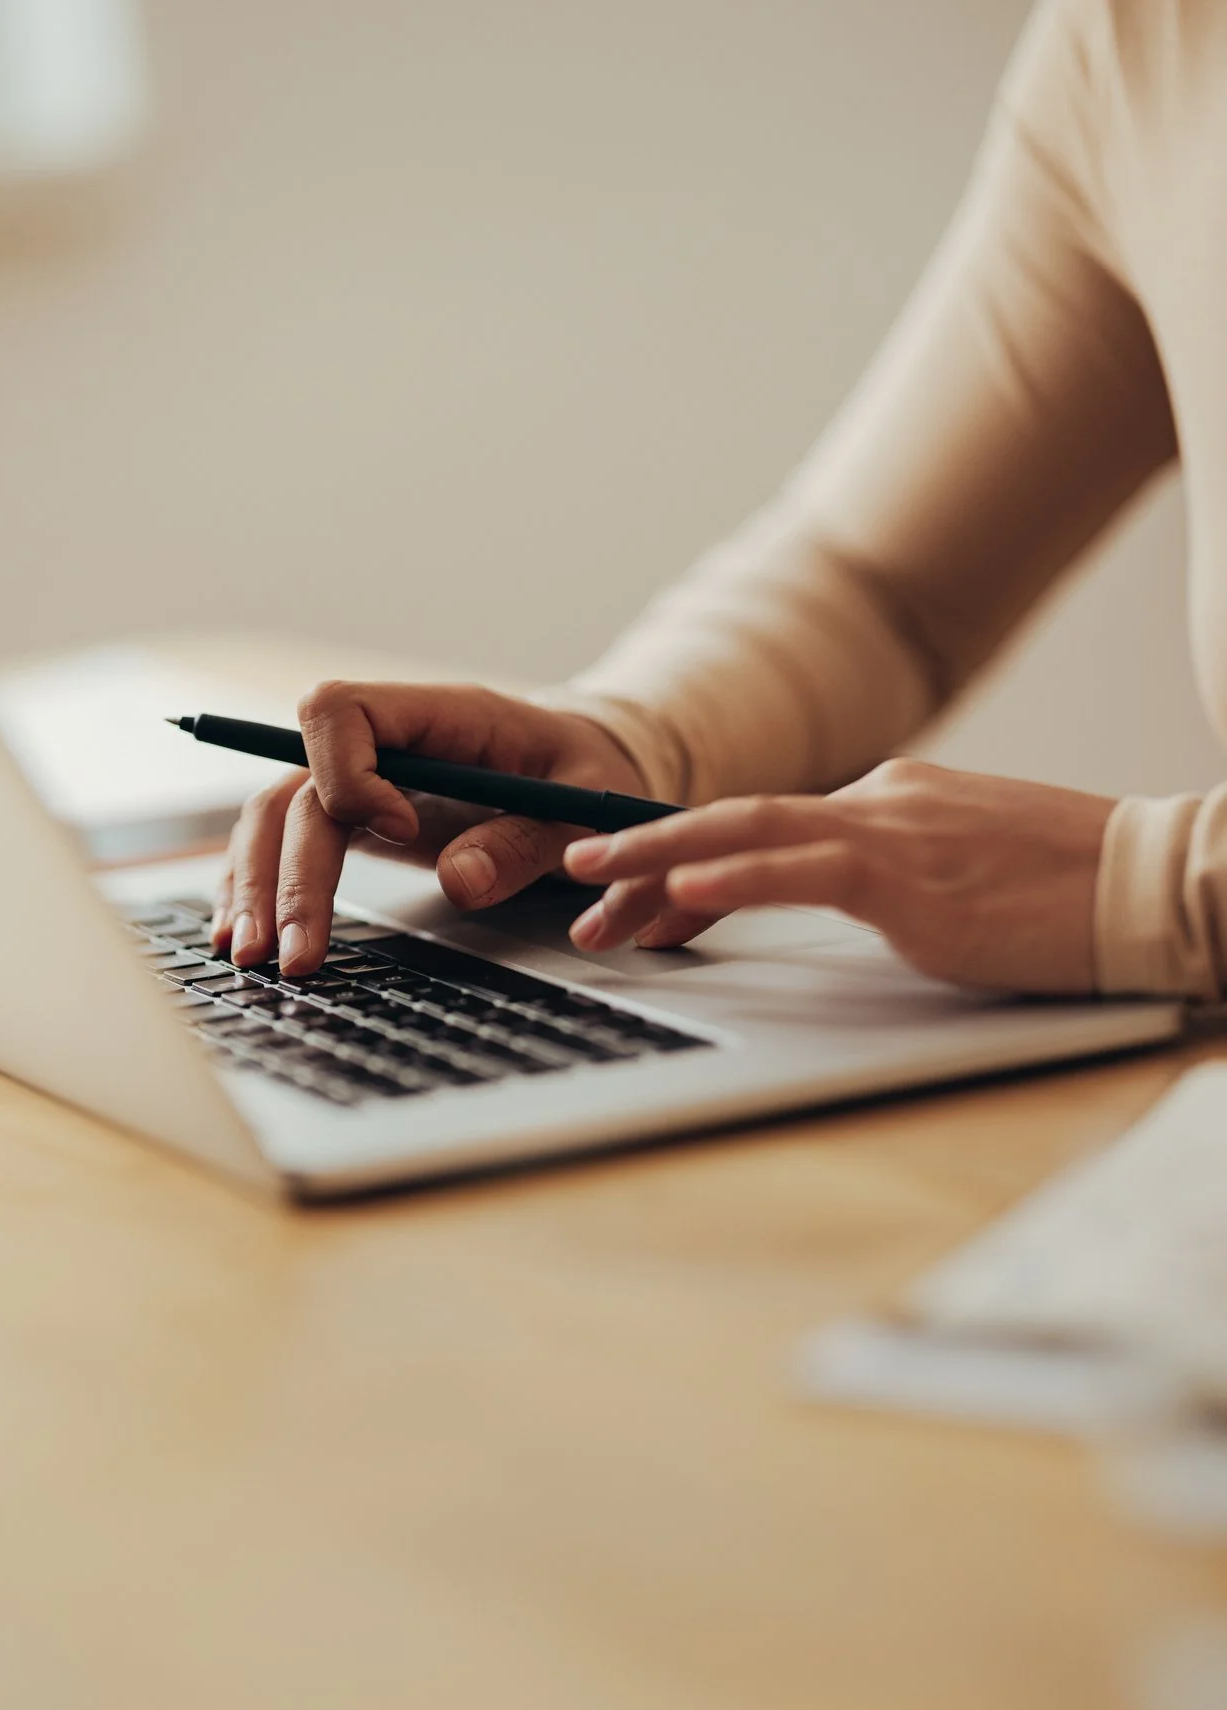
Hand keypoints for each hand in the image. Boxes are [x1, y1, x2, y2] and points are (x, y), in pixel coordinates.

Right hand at [212, 681, 644, 972]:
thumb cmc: (583, 774)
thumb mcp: (581, 809)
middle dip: (287, 870)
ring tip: (253, 958)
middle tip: (294, 952)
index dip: (350, 773)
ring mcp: (359, 782)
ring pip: (274, 817)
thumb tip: (460, 883)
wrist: (581, 766)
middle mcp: (383, 743)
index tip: (399, 832)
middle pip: (297, 786)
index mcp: (437, 715)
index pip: (343, 711)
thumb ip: (526, 843)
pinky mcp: (351, 822)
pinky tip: (241, 936)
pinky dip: (257, 887)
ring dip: (256, 886)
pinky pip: (283, 844)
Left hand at [562, 760, 1115, 992]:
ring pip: (749, 837)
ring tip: (592, 882)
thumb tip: (850, 889)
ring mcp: (895, 833)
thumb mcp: (966, 871)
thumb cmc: (1071, 889)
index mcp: (890, 800)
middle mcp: (881, 802)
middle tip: (575, 875)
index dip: (685, 850)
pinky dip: (734, 879)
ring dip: (660, 861)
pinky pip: (803, 874)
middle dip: (644, 850)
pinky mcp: (914, 880)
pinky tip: (683, 892)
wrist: (1150, 882)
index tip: (627, 879)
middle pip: (737, 822)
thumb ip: (898, 872)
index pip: (765, 825)